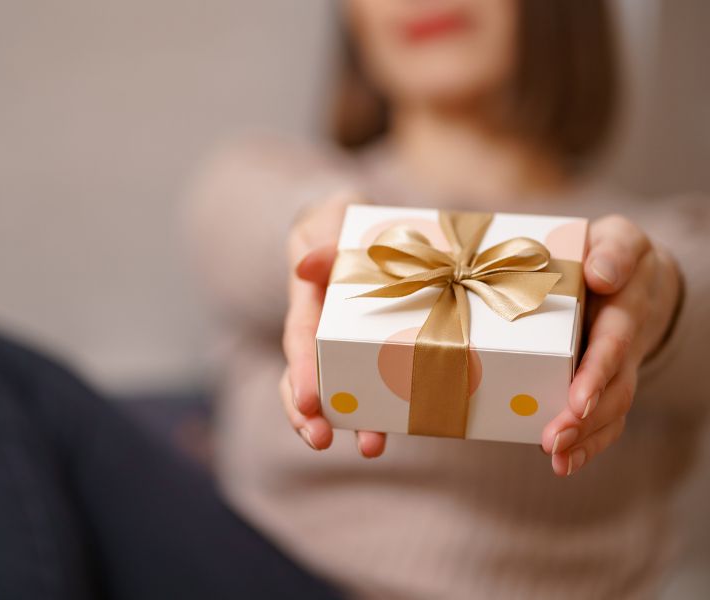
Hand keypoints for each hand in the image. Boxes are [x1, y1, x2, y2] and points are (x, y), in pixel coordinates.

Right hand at [281, 193, 386, 457]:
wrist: (363, 224)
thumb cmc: (342, 220)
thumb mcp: (331, 216)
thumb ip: (323, 237)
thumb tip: (307, 268)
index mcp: (310, 300)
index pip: (299, 340)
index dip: (301, 371)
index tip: (308, 401)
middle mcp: (324, 330)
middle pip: (306, 379)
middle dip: (308, 415)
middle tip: (319, 442)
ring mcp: (349, 345)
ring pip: (341, 390)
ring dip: (353, 422)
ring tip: (371, 449)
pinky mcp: (380, 349)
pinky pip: (381, 381)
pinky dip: (390, 406)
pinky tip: (410, 426)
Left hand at [542, 215, 681, 475]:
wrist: (631, 274)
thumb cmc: (610, 253)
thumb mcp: (618, 236)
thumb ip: (613, 250)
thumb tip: (601, 274)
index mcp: (625, 304)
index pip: (614, 341)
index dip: (597, 372)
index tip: (576, 399)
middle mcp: (627, 342)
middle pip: (614, 387)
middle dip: (586, 416)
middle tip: (555, 438)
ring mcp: (618, 367)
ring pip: (611, 409)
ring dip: (585, 437)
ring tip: (556, 455)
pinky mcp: (603, 383)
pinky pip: (604, 419)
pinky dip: (587, 444)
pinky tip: (563, 463)